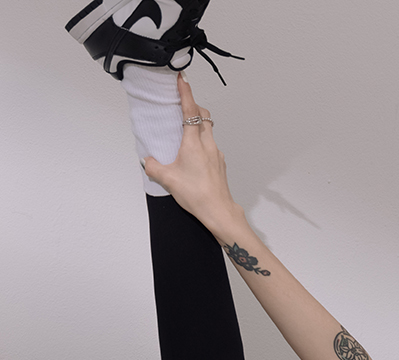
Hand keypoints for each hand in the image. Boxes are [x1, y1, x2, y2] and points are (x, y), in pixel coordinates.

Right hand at [144, 73, 242, 234]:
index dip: (185, 92)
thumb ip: (153, 167)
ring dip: (198, 124)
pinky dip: (202, 140)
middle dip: (193, 106)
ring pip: (209, 130)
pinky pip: (211, 145)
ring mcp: (217, 154)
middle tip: (182, 102)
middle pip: (203, 116)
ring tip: (184, 129)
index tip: (182, 78)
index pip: (190, 110)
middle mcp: (208, 145)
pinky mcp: (220, 164)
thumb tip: (148, 161)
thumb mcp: (168, 180)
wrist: (219, 212)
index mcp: (194, 143)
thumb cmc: (198, 195)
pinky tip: (193, 152)